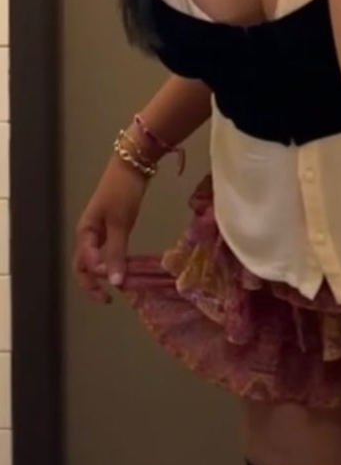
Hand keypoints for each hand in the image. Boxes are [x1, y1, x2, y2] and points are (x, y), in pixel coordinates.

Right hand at [73, 157, 148, 304]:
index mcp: (84, 232)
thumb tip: (114, 282)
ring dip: (104, 273)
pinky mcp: (112, 225)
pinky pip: (107, 250)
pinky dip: (113, 261)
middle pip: (83, 266)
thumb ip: (116, 252)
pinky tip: (125, 268)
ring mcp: (99, 229)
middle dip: (92, 284)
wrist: (133, 164)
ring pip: (95, 259)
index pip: (84, 265)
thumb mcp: (120, 223)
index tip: (117, 284)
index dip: (97, 278)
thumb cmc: (122, 191)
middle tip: (109, 300)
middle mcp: (88, 234)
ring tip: (120, 286)